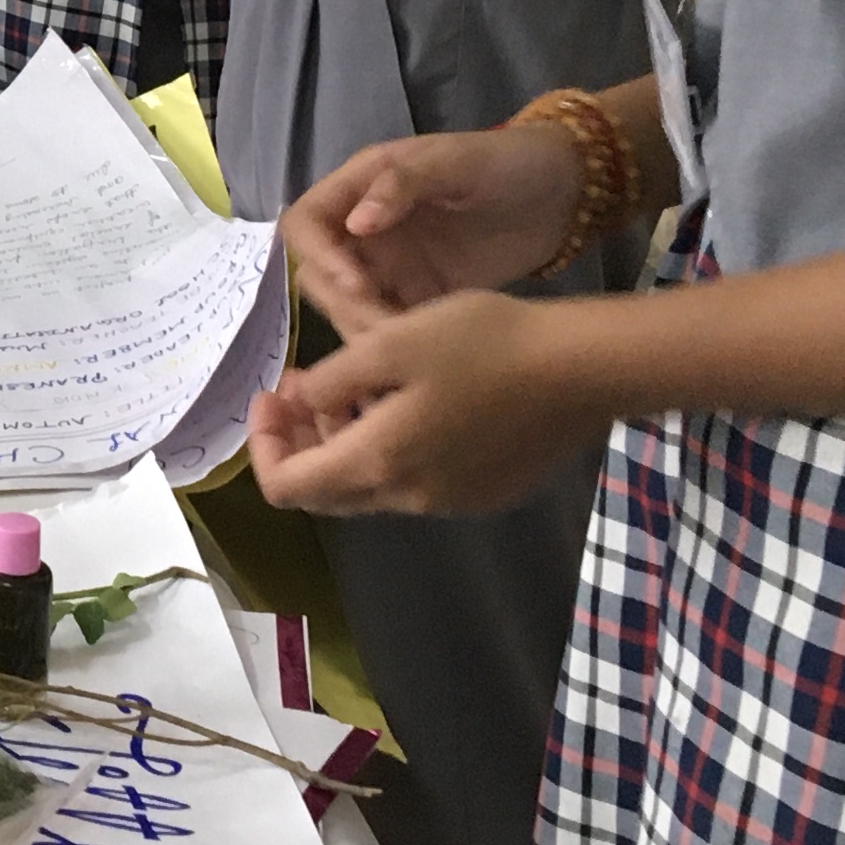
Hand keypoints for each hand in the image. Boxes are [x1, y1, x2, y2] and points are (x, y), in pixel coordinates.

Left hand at [246, 290, 613, 514]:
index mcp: (376, 461)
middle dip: (300, 441)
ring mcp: (448, 502)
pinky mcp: (483, 493)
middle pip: (325, 491)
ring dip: (345, 441)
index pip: (286, 487)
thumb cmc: (482, 344)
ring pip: (370, 485)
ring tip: (355, 385)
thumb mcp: (389, 341)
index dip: (262, 443)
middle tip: (303, 385)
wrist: (582, 370)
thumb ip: (331, 380)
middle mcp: (407, 497)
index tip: (272, 392)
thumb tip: (297, 402)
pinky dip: (392, 448)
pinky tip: (412, 402)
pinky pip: (414, 481)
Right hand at [278, 121, 579, 333]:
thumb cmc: (507, 163)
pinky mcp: (418, 299)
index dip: (318, 256)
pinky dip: (393, 346)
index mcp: (361, 188)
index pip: (306, 225)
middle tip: (386, 328)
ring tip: (406, 350)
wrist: (565, 194)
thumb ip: (402, 184)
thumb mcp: (456, 162)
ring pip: (347, 310)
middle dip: (343, 305)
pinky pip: (387, 329)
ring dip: (365, 331)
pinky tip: (418, 362)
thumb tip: (354, 224)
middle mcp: (364, 232)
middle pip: (319, 276)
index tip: (356, 284)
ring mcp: (390, 268)